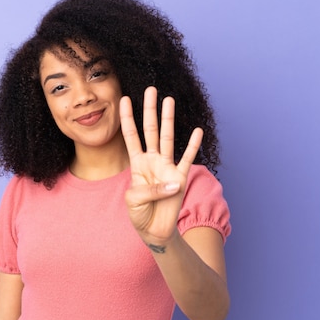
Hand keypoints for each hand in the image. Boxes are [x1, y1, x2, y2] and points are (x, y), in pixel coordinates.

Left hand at [120, 86, 202, 247]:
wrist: (154, 230)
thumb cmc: (140, 214)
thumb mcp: (134, 200)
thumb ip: (149, 190)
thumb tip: (172, 184)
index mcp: (137, 163)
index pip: (130, 135)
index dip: (127, 118)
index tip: (124, 99)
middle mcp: (152, 160)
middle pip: (150, 129)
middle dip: (149, 110)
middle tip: (150, 89)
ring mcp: (166, 167)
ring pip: (167, 138)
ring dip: (169, 119)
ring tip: (169, 100)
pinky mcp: (180, 178)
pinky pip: (187, 159)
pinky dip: (192, 145)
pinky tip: (196, 131)